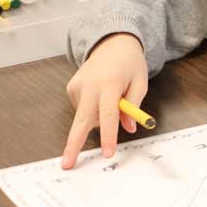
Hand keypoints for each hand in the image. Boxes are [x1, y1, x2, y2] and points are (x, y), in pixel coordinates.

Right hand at [61, 34, 147, 166]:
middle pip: (82, 120)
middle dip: (74, 144)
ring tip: (110, 99)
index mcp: (109, 83)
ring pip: (86, 117)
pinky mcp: (71, 87)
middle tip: (66, 164)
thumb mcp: (140, 82)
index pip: (108, 115)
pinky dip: (92, 110)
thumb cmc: (129, 64)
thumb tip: (127, 128)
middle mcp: (90, 85)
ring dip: (98, 119)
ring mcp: (77, 86)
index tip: (108, 152)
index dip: (109, 135)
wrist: (112, 43)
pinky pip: (82, 109)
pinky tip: (99, 95)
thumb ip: (133, 107)